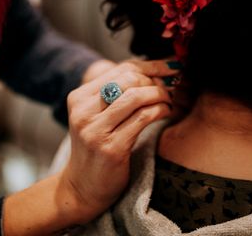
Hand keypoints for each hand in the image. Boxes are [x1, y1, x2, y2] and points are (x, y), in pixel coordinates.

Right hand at [60, 59, 177, 223]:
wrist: (83, 187)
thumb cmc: (98, 147)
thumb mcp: (99, 115)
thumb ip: (119, 92)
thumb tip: (156, 69)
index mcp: (79, 97)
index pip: (121, 69)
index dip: (151, 65)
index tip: (172, 66)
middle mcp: (83, 111)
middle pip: (129, 78)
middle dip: (156, 80)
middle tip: (170, 87)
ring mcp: (95, 130)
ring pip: (136, 96)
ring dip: (160, 94)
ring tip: (169, 100)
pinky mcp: (111, 147)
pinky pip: (143, 117)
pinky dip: (160, 110)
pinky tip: (166, 112)